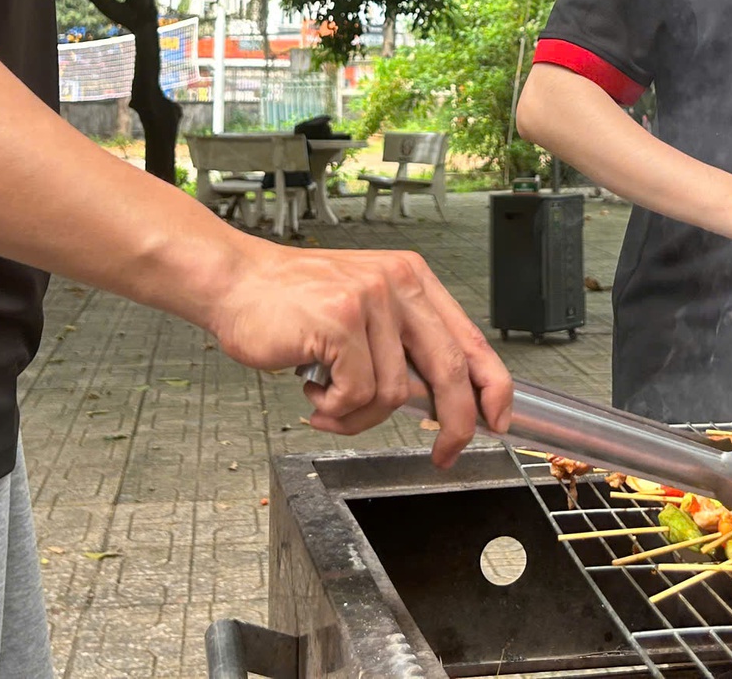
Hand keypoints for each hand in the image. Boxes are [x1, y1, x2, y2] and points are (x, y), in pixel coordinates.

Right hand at [205, 244, 512, 467]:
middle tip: (443, 453)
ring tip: (328, 403)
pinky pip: (358, 395)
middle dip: (454, 424)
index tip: (497, 420)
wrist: (234, 282)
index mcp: (412, 278)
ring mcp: (371, 300)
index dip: (493, 386)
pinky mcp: (342, 321)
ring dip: (359, 417)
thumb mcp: (362, 309)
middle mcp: (398, 283)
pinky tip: (314, 393)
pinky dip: (334, 410)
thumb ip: (400, 345)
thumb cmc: (291, 303)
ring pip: (395, 394)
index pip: (470, 338)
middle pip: (450, 370)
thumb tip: (440, 401)